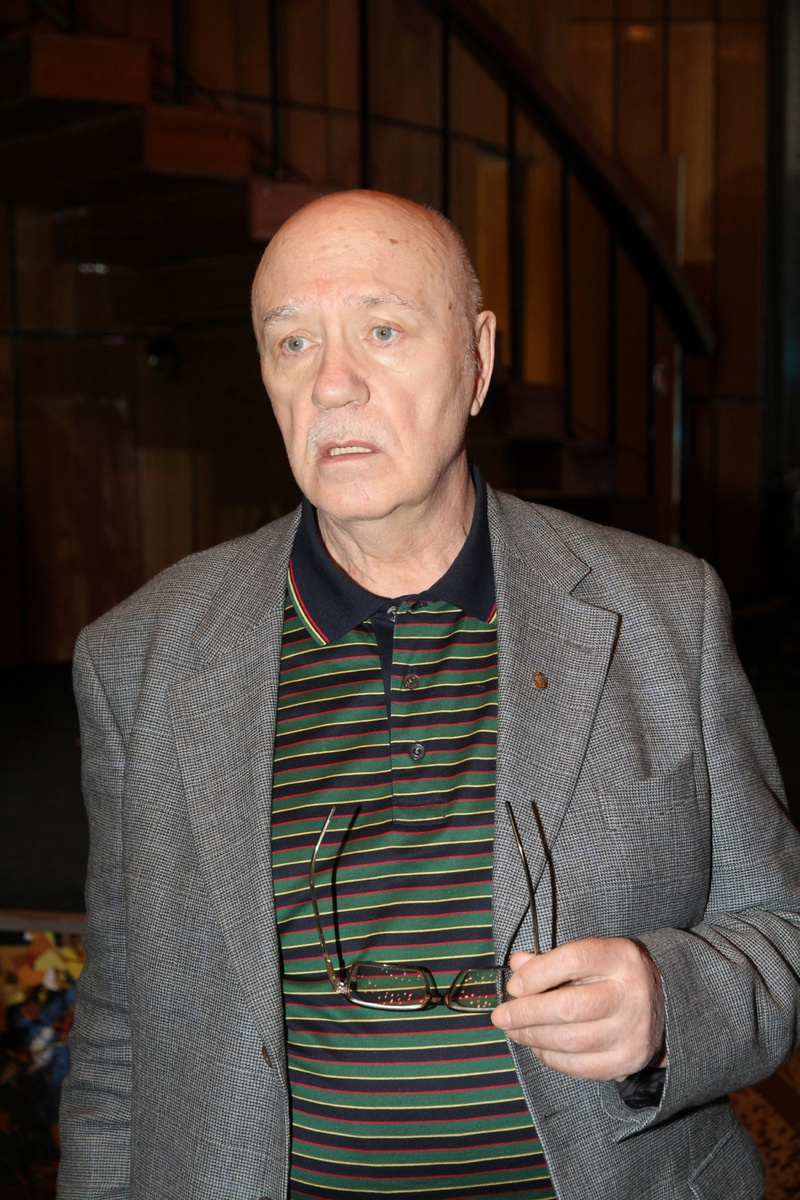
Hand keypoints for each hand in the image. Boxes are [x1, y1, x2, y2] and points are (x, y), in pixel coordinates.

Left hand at [491, 937, 665, 1081]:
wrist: (664, 1002)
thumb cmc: (614, 974)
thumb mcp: (591, 955)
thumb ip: (552, 959)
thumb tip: (517, 965)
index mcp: (620, 958)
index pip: (573, 961)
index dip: (537, 973)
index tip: (513, 985)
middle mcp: (630, 994)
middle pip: (568, 1007)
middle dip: (526, 1013)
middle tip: (501, 1016)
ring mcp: (632, 1031)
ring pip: (571, 1040)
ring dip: (533, 1037)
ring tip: (515, 1030)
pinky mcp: (629, 1060)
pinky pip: (580, 1067)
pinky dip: (551, 1058)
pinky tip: (537, 1047)